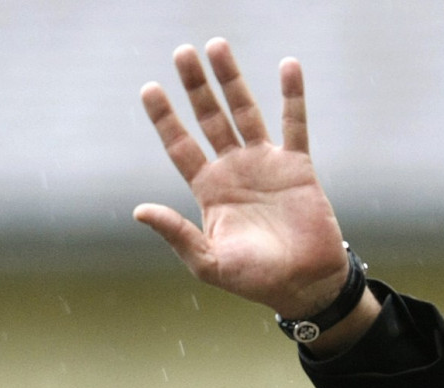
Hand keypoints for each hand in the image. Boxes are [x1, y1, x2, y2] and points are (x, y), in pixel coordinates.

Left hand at [133, 38, 349, 317]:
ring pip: (244, 111)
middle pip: (209, 119)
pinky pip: (295, 123)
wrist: (304, 285)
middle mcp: (234, 171)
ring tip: (217, 46)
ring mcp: (266, 165)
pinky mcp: (297, 167)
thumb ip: (177, 234)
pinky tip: (288, 66)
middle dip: (195, 87)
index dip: (164, 119)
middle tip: (181, 53)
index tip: (150, 89)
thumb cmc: (255, 281)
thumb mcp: (209, 263)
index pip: (180, 147)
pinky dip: (292, 95)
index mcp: (210, 191)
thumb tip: (139, 210)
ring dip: (231, 80)